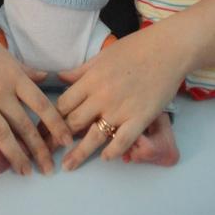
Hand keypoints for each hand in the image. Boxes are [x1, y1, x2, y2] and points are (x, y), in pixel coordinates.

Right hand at [0, 13, 73, 176]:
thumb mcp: (4, 54)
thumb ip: (24, 70)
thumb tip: (46, 77)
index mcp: (14, 75)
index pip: (41, 104)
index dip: (56, 124)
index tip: (67, 140)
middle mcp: (0, 91)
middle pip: (24, 124)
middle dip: (39, 149)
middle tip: (49, 168)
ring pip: (2, 134)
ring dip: (16, 156)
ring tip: (26, 172)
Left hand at [56, 22, 186, 170]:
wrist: (168, 49)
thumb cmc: (136, 47)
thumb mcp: (103, 55)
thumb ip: (81, 70)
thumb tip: (60, 77)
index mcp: (91, 78)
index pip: (64, 103)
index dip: (52, 117)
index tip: (46, 128)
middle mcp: (102, 96)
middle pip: (74, 122)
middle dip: (59, 138)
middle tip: (49, 151)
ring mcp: (121, 109)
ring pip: (94, 137)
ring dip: (78, 154)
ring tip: (68, 166)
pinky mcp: (140, 118)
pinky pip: (122, 141)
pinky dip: (112, 152)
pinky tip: (105, 157)